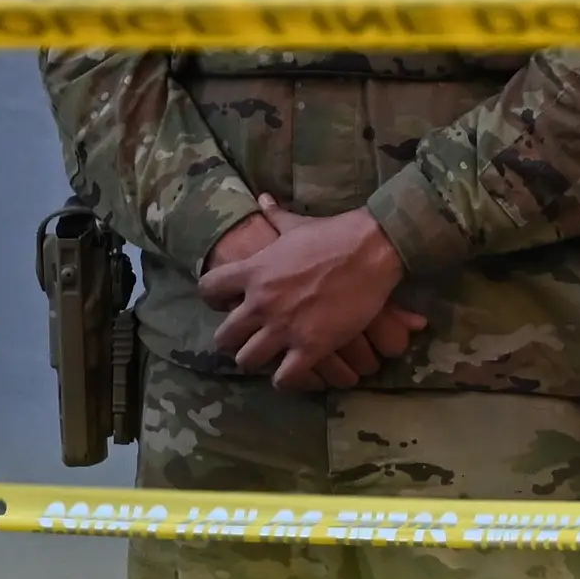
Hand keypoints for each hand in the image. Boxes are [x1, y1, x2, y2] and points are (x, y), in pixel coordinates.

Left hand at [200, 196, 423, 389]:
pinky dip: (284, 380)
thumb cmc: (334, 234)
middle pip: (224, 338)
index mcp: (254, 272)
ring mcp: (284, 327)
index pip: (208, 290)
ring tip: (268, 359)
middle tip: (246, 340)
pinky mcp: (311, 346)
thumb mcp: (297, 224)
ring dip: (256, 362)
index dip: (212, 299)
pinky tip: (290, 374)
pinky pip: (284, 377)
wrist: (371, 250)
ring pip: (248, 361)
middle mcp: (261, 303)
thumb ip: (275, 216)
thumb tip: (263, 198)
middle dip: (232, 342)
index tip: (224, 303)